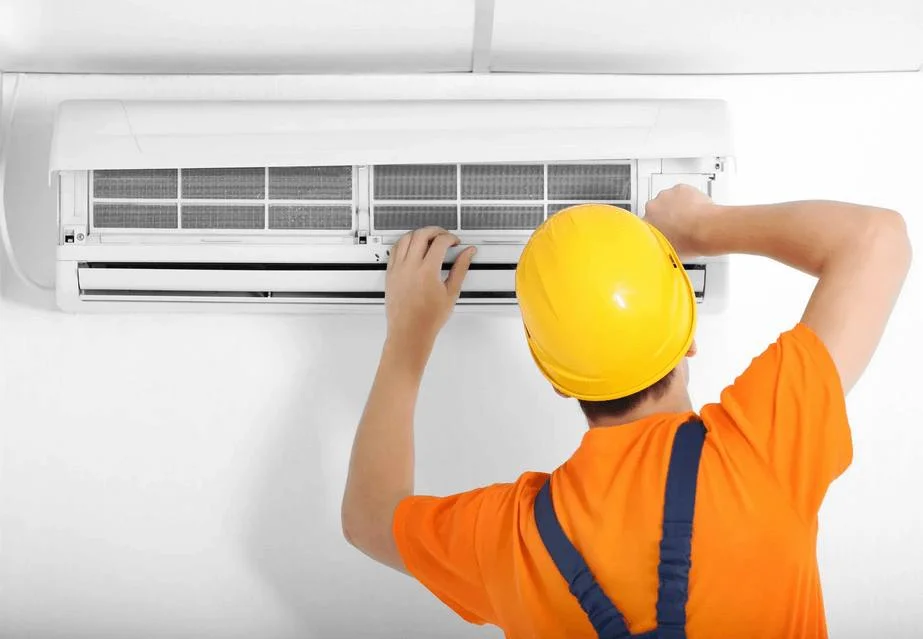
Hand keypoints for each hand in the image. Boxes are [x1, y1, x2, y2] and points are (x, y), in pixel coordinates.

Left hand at [385, 226, 475, 352]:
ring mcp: (398, 269)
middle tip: (443, 236)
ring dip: (419, 233)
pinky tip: (412, 247)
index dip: (450, 237)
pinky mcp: (390, 273)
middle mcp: (410, 267)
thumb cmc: (428, 319)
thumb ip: (461, 269)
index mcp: (427, 271)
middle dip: (435, 231)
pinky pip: (395, 249)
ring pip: (406, 238)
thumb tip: (468, 253)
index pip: (439, 242)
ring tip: (428, 239)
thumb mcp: (451, 293)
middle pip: (421, 234)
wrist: (409, 332)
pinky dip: (404, 242)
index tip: (455, 241)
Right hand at [644, 184, 718, 256]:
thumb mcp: (667, 251)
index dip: (657, 226)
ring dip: (676, 205)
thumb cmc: (690, 241)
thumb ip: (659, 244)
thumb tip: (661, 247)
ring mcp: (666, 196)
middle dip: (665, 214)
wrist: (707, 229)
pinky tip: (695, 208)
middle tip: (678, 224)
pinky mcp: (680, 188)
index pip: (646, 223)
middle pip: (656, 208)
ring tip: (689, 216)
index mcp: (646, 223)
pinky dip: (688, 197)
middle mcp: (652, 207)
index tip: (663, 229)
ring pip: (669, 198)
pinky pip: (682, 191)